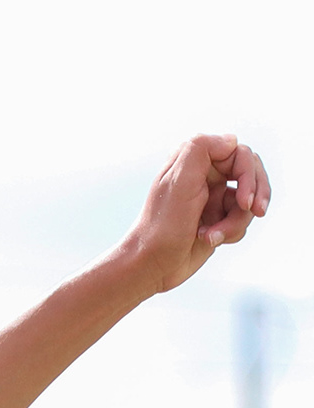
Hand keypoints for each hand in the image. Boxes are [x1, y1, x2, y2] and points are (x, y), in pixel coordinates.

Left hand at [119, 133, 269, 293]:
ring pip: (247, 201)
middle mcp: (205, 175)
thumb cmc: (162, 226)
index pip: (240, 154)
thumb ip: (202, 149)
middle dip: (254, 195)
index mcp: (196, 160)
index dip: (249, 175)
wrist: (150, 266)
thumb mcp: (179, 180)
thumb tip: (232, 140)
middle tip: (256, 212)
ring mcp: (212, 198)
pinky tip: (208, 240)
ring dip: (235, 222)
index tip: (245, 202)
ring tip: (211, 237)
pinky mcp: (216, 220)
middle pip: (250, 174)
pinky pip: (240, 220)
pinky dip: (229, 233)